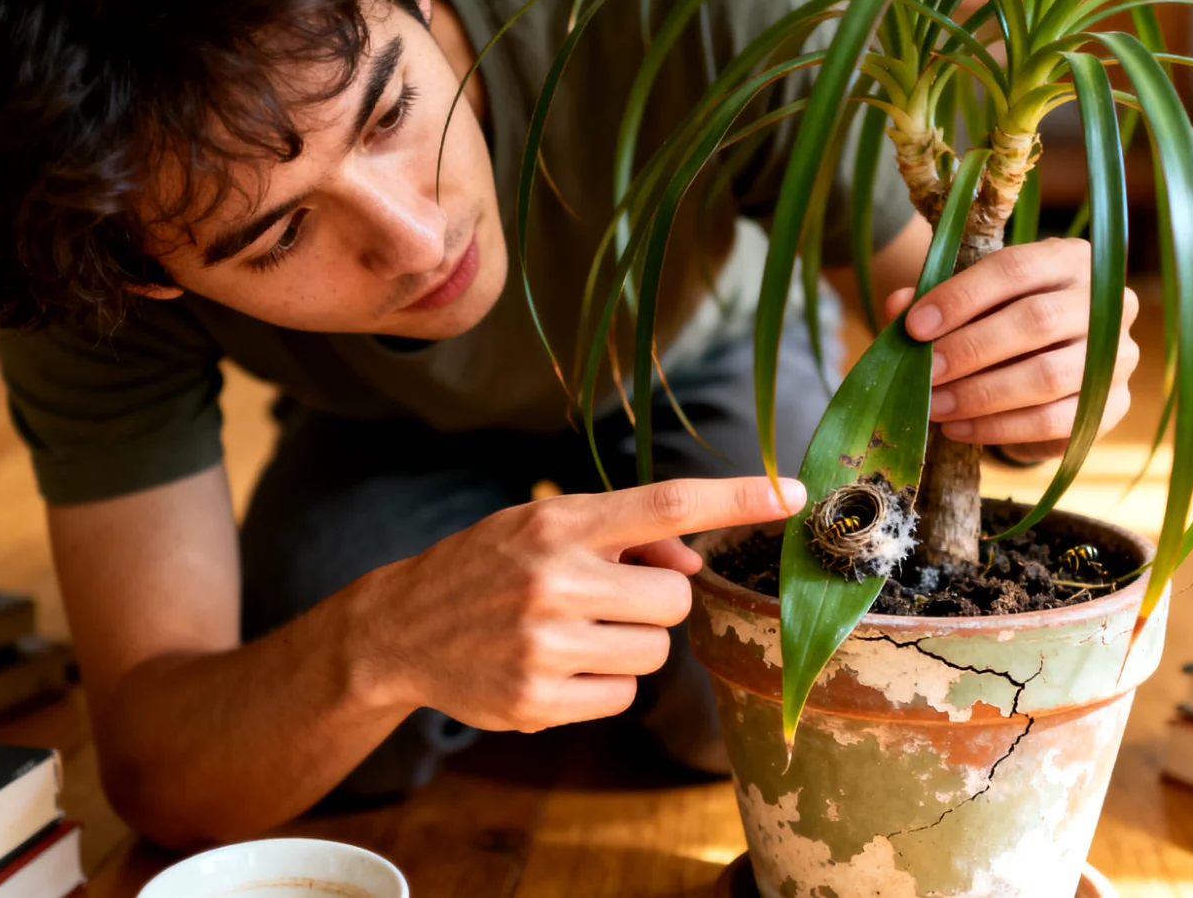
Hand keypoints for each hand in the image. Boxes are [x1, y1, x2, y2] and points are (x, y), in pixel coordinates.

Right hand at [340, 476, 806, 732]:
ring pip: (655, 652)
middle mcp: (554, 579)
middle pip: (675, 600)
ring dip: (630, 645)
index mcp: (560, 524)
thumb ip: (621, 537)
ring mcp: (545, 643)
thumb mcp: (544, 528)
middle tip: (605, 598)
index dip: (736, 498)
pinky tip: (557, 667)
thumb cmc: (489, 566)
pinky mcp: (537, 697)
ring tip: (575, 632)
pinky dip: (604, 685)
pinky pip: (622, 696)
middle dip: (654, 602)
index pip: (666, 503)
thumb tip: (692, 568)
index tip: (793, 495)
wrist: (399, 626)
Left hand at [882, 237, 1139, 462]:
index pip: (1015, 268)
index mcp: (1070, 259)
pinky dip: (1000, 428)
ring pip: (1047, 375)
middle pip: (1036, 321)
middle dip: (970, 349)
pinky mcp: (1115, 404)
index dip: (961, 297)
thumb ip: (935, 301)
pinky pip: (1056, 421)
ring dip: (981, 394)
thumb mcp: (972, 303)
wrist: (1052, 372)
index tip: (915, 325)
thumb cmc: (1005, 322)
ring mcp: (1118, 355)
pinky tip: (959, 428)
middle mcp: (1106, 301)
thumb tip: (897, 306)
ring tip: (934, 405)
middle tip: (924, 372)